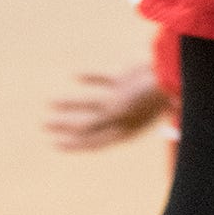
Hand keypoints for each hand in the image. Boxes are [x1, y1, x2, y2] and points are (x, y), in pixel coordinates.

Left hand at [44, 65, 173, 151]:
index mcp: (123, 131)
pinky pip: (104, 79)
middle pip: (88, 125)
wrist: (168, 69)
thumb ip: (97, 120)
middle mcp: (122, 118)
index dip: (74, 144)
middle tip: (44, 125)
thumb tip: (75, 130)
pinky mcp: (126, 78)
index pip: (93, 142)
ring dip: (71, 103)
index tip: (53, 144)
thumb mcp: (119, 112)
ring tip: (49, 102)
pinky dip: (90, 77)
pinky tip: (74, 75)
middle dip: (66, 126)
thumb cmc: (147, 94)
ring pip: (91, 103)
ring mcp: (124, 98)